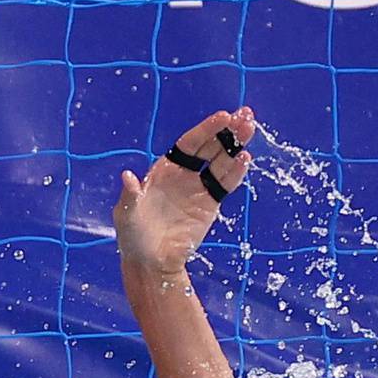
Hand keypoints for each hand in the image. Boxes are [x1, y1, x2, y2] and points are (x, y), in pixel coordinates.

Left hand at [114, 108, 255, 276]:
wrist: (151, 262)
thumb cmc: (134, 235)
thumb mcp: (127, 214)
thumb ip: (130, 195)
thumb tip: (127, 176)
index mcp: (165, 168)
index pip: (189, 143)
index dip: (206, 129)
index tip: (223, 117)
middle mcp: (184, 173)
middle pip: (210, 147)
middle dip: (227, 130)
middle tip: (245, 115)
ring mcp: (199, 188)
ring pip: (222, 161)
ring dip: (236, 145)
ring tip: (250, 128)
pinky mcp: (210, 204)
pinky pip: (225, 184)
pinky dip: (236, 172)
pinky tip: (245, 158)